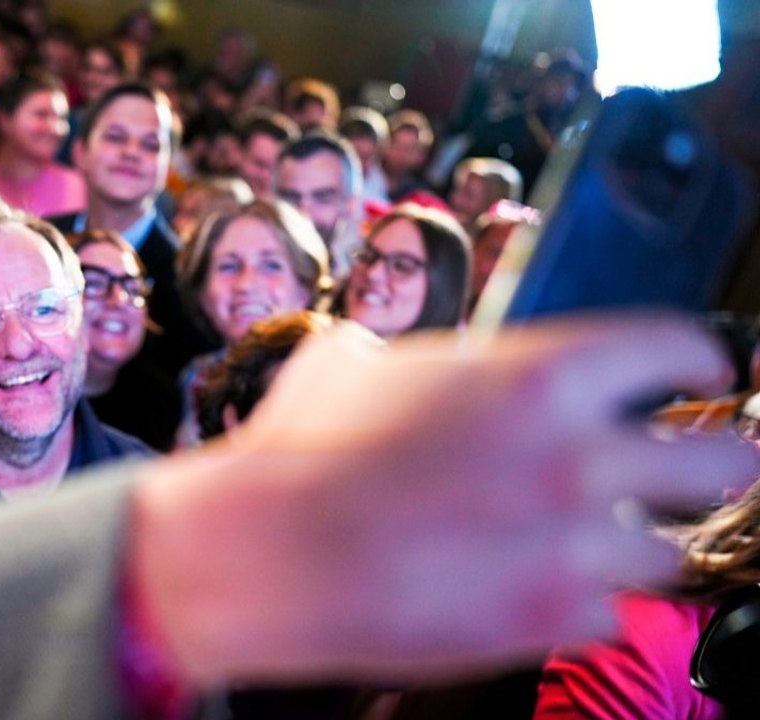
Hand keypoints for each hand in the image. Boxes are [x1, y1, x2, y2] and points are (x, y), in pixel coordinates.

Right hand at [129, 314, 759, 686]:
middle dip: (716, 461)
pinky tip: (528, 585)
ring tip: (581, 541)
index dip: (698, 363)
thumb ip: (422, 359)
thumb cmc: (299, 450)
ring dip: (632, 543)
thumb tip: (410, 364)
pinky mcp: (548, 619)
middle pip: (726, 461)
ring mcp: (572, 545)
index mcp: (541, 374)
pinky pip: (605, 613)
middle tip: (697, 466)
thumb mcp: (352, 363)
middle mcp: (579, 456)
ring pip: (667, 550)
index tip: (704, 378)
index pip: (677, 351)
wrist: (265, 551)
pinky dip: (578, 602)